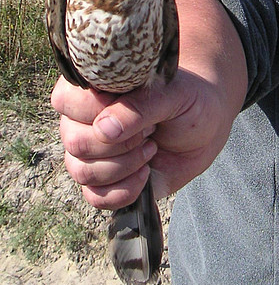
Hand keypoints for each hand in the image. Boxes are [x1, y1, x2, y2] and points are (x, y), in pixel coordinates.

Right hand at [52, 0, 247, 209]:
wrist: (206, 127)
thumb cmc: (188, 99)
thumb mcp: (174, 95)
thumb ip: (140, 107)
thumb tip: (103, 129)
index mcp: (93, 87)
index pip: (66, 101)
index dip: (100, 111)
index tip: (138, 109)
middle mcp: (83, 120)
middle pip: (75, 142)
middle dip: (120, 143)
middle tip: (150, 131)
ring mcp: (91, 152)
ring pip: (82, 172)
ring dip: (124, 166)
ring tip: (151, 149)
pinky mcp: (105, 181)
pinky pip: (95, 197)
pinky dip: (124, 191)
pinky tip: (146, 174)